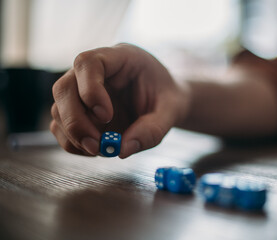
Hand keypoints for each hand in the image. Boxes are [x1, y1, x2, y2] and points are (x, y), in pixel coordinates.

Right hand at [50, 43, 188, 157]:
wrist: (166, 102)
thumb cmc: (168, 99)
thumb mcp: (173, 111)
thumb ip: (153, 129)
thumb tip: (123, 150)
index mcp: (120, 58)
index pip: (89, 63)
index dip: (89, 89)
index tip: (106, 116)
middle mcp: (96, 73)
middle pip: (65, 87)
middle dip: (75, 121)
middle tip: (97, 146)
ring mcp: (83, 91)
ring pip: (59, 109)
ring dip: (73, 136)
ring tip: (103, 149)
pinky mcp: (80, 111)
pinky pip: (62, 127)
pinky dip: (73, 143)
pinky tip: (96, 149)